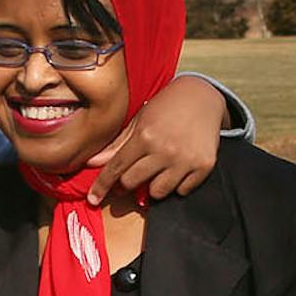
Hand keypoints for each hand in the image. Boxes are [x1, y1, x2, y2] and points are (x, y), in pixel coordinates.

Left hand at [87, 74, 227, 204]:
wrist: (203, 97)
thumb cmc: (166, 107)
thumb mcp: (139, 121)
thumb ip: (116, 145)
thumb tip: (92, 164)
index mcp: (145, 136)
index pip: (116, 167)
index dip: (102, 185)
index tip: (93, 198)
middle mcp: (165, 150)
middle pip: (132, 183)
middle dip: (127, 183)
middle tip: (131, 176)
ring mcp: (185, 160)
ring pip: (157, 193)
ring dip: (153, 186)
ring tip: (158, 171)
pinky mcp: (204, 166)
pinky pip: (182, 191)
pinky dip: (177, 184)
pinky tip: (178, 168)